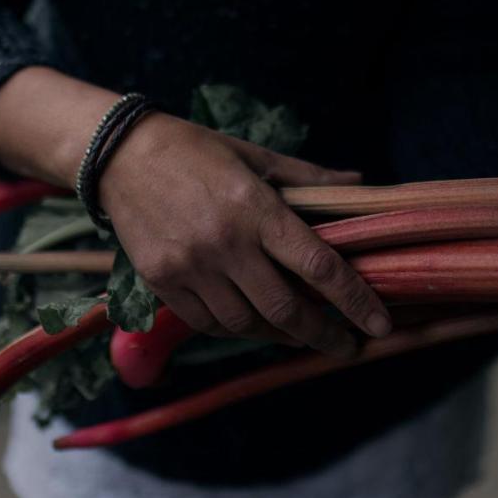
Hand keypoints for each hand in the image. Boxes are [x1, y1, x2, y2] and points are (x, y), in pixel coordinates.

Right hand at [99, 112, 392, 357]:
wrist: (120, 155)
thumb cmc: (196, 150)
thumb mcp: (256, 157)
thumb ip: (309, 178)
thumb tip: (359, 181)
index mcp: (256, 209)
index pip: (319, 266)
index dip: (354, 301)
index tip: (378, 326)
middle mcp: (225, 243)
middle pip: (285, 310)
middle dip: (323, 335)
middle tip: (346, 346)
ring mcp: (191, 266)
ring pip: (246, 324)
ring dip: (280, 336)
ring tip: (300, 334)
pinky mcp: (161, 281)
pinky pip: (207, 323)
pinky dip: (236, 329)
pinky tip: (253, 324)